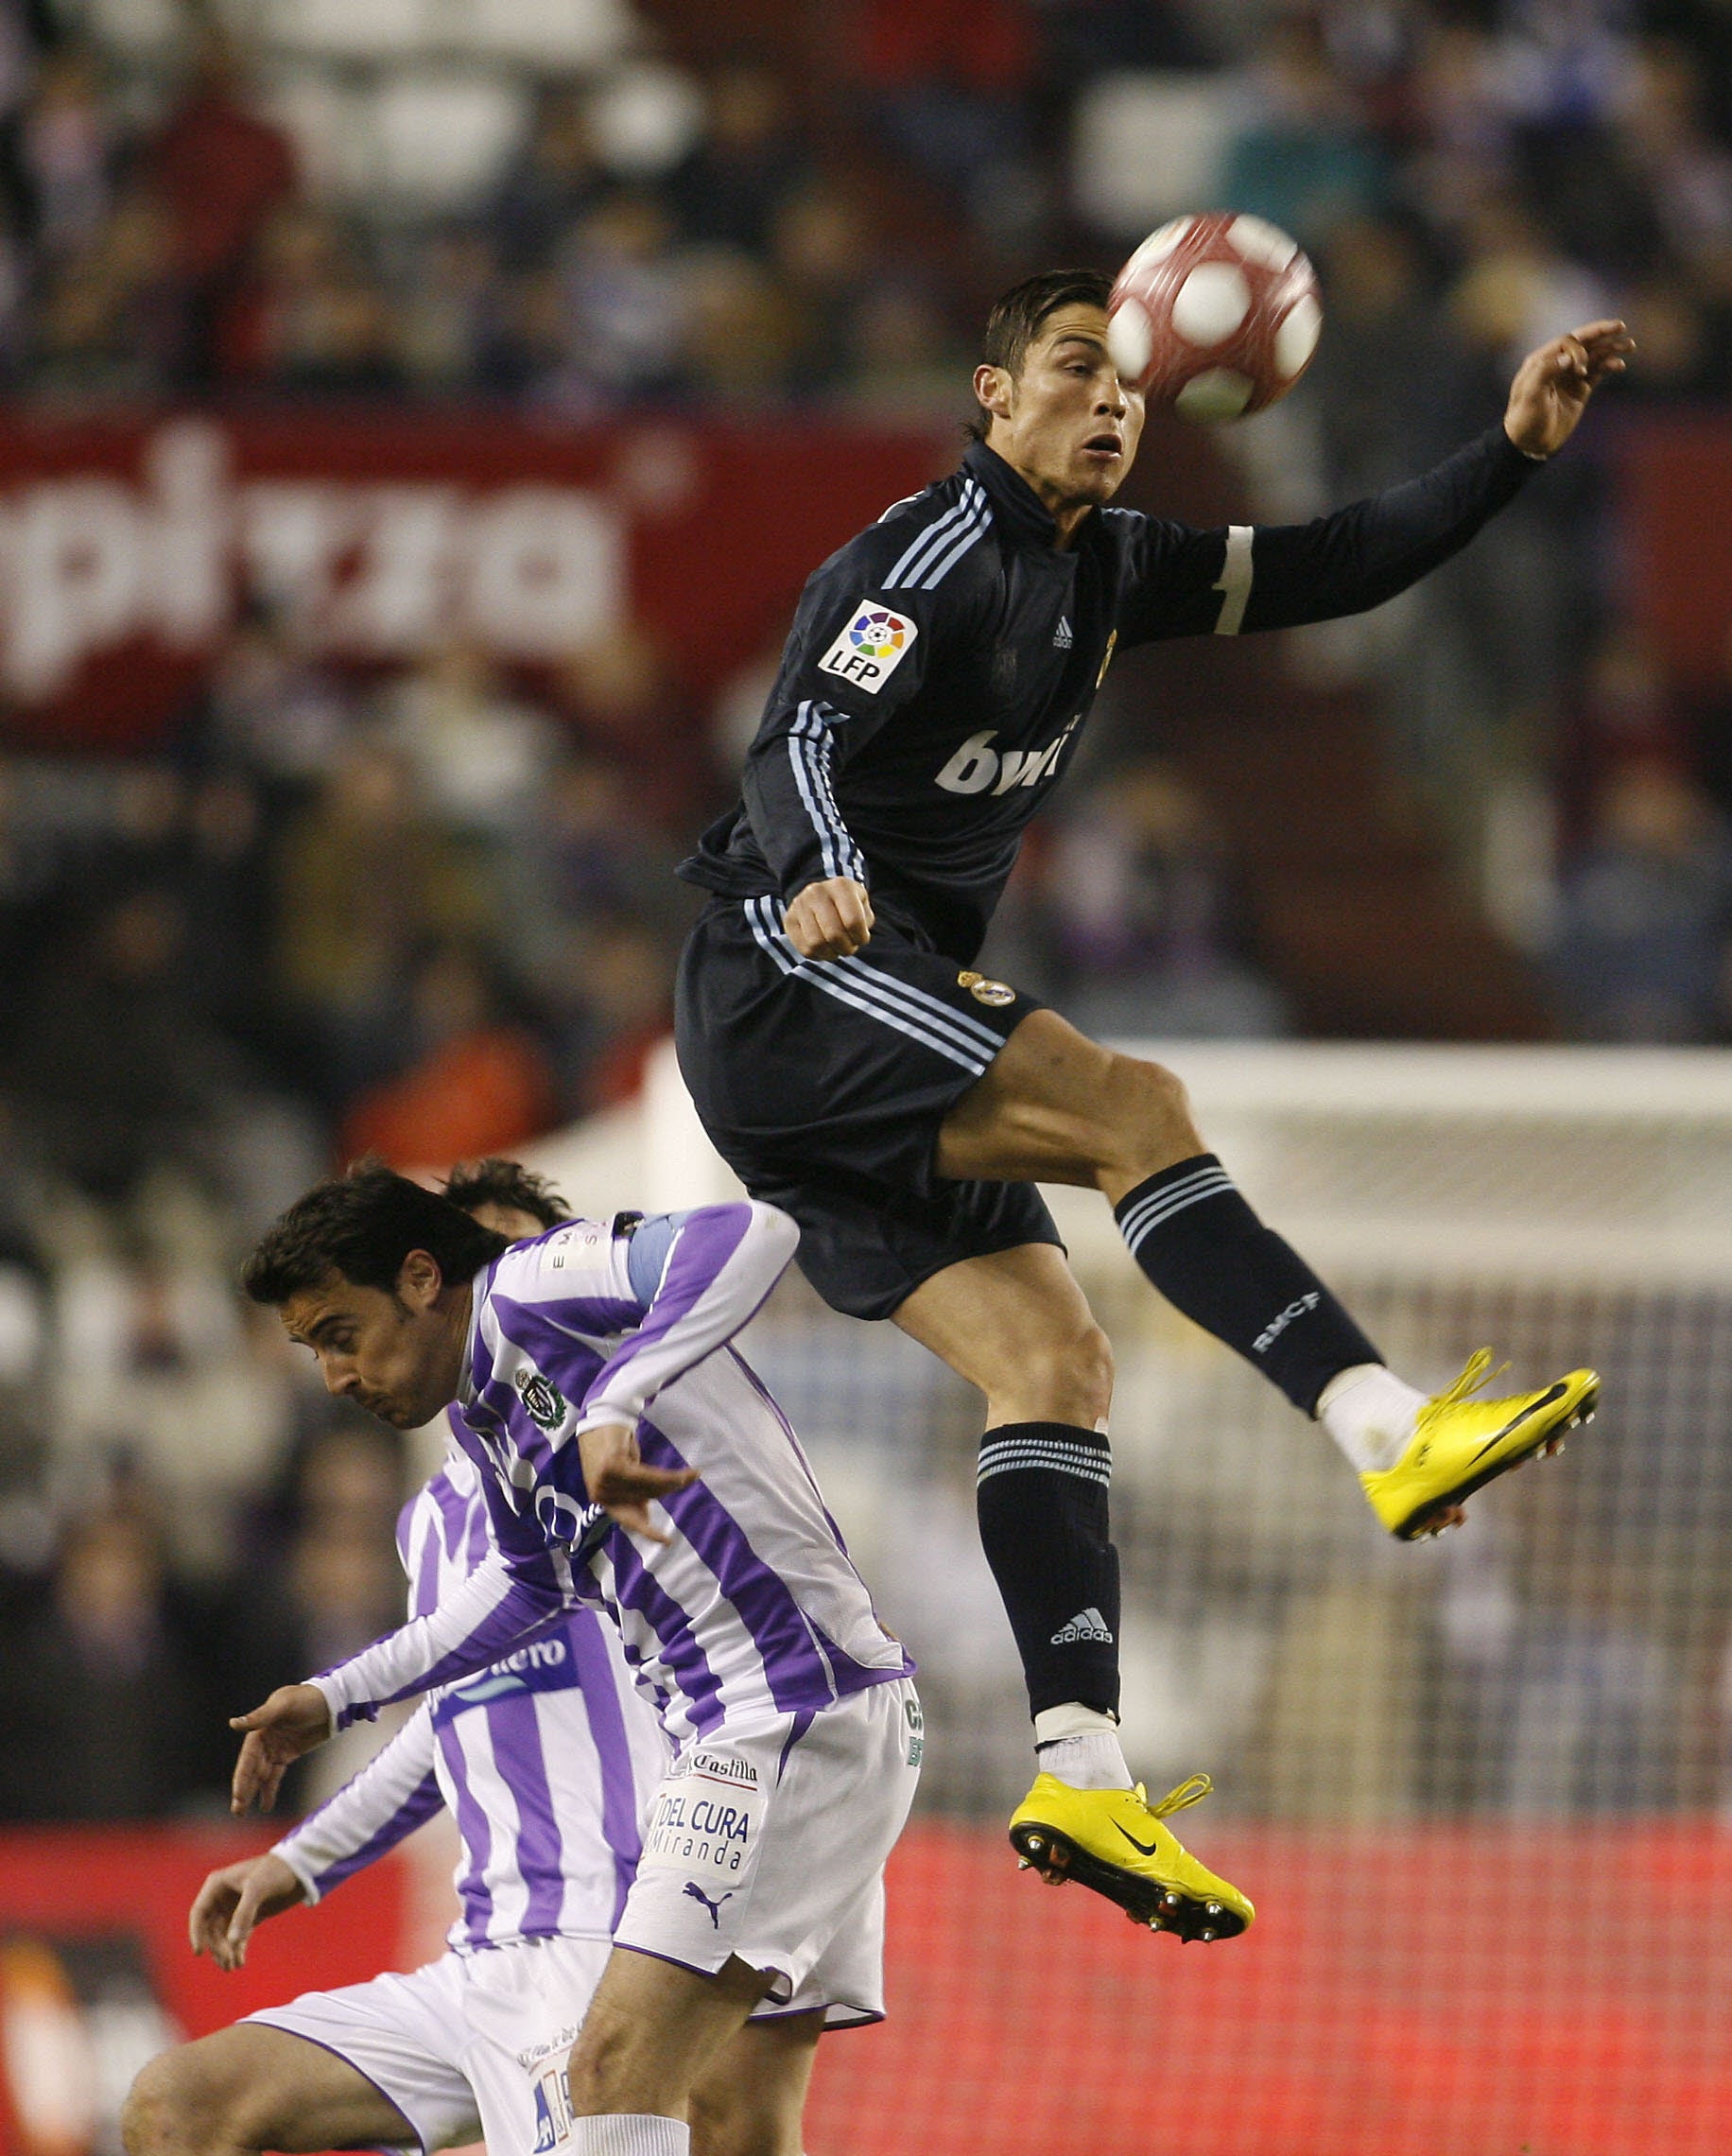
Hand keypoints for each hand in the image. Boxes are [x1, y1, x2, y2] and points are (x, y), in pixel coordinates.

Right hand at [189, 1852, 304, 1971]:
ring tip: (232, 1966)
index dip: (196, 1933)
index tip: (200, 1952)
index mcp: (218, 1885)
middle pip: (211, 1928)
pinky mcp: (249, 1916)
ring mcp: (235, 1908)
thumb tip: (231, 1942)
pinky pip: (238, 1936)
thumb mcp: (259, 1887)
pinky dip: (237, 1949)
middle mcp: (223, 1897)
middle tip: (227, 1961)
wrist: (301, 1869)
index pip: (199, 1912)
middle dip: (217, 1946)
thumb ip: (244, 1914)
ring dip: (226, 1951)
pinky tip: (240, 1962)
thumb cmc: (277, 1870)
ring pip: (223, 1935)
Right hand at [229, 1683, 332, 1815]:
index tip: (239, 1795)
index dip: (242, 1777)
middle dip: (244, 1790)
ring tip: (242, 1812)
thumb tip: (234, 1724)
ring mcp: (277, 1748)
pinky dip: (270, 1790)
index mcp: (260, 1729)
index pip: (247, 1757)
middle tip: (237, 1811)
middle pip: (252, 1769)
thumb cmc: (308, 1698)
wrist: (333, 1700)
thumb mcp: (285, 1705)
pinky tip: (266, 1805)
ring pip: (261, 1775)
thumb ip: (260, 1716)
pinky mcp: (289, 1753)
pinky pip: (276, 1775)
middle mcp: (265, 1740)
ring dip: (253, 1793)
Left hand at [579, 1421, 697, 1543]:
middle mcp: (601, 1493)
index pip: (627, 1519)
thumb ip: (632, 1492)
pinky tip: (684, 1474)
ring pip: (649, 1488)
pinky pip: (648, 1476)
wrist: (601, 1416)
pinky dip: (669, 1477)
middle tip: (690, 1479)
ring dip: (673, 1482)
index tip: (668, 1541)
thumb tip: (645, 1513)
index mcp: (601, 1498)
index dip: (648, 1532)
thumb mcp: (622, 1472)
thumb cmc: (611, 1445)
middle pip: (645, 1498)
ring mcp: (605, 1480)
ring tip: (691, 1475)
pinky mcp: (613, 1466)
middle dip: (669, 1490)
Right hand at [784, 877, 873, 958]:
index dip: (860, 938)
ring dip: (831, 954)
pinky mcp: (789, 919)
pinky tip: (824, 949)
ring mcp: (799, 905)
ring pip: (817, 944)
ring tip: (836, 949)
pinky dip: (818, 955)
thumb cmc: (847, 904)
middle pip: (834, 935)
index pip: (853, 922)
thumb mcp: (862, 904)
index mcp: (841, 886)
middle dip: (846, 948)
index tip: (861, 939)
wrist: (820, 895)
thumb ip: (865, 920)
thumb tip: (855, 937)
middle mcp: (817, 891)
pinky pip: (804, 949)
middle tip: (849, 947)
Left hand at [1503, 319, 1633, 458]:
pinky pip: (1597, 372)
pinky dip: (1609, 366)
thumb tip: (1568, 357)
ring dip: (1611, 349)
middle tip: (1621, 326)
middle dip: (1602, 333)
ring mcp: (1569, 376)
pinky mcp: (1580, 389)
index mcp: (1541, 361)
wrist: (1530, 444)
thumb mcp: (1530, 395)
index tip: (1580, 371)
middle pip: (1583, 342)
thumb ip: (1545, 372)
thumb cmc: (1526, 419)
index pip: (1567, 342)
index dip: (1578, 350)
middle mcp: (1556, 364)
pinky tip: (1620, 365)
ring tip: (1630, 346)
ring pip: (1593, 356)